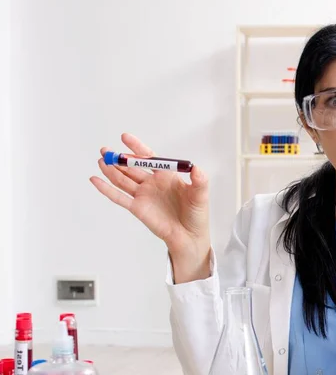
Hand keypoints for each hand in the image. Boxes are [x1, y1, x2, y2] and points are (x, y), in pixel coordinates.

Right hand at [90, 133, 210, 260]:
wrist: (189, 236)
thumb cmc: (196, 214)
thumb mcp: (200, 194)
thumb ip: (200, 180)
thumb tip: (196, 168)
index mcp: (166, 175)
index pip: (148, 157)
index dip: (137, 147)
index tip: (125, 137)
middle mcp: (152, 183)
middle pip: (131, 167)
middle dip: (119, 158)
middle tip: (106, 150)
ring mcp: (143, 195)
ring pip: (122, 179)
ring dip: (111, 170)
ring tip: (101, 160)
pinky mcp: (137, 208)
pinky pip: (118, 197)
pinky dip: (106, 188)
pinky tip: (95, 179)